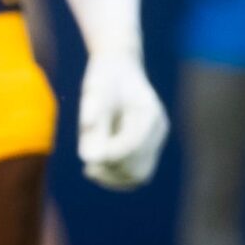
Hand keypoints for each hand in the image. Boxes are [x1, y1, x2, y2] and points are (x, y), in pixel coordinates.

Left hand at [77, 53, 168, 188]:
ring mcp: (156, 138)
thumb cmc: (103, 78)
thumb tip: (88, 159)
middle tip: (88, 169)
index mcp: (149, 113)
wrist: (119, 66)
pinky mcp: (148, 144)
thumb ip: (94, 124)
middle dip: (112, 172)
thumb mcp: (94, 94)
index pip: (132, 147)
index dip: (108, 157)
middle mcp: (158, 128)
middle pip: (139, 169)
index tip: (87, 161)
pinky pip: (137, 170)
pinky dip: (118, 175)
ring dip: (114, 178)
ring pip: (140, 175)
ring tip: (91, 170)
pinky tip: (97, 169)